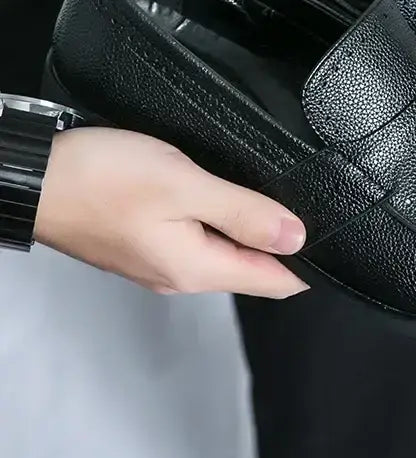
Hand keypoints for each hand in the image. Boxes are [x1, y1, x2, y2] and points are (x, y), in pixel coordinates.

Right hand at [34, 127, 308, 297]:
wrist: (37, 176)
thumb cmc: (103, 179)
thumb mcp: (186, 186)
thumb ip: (244, 212)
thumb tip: (296, 236)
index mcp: (197, 268)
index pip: (274, 282)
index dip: (310, 264)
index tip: (335, 239)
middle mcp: (182, 275)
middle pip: (252, 268)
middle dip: (284, 245)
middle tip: (311, 207)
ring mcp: (161, 261)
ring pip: (226, 253)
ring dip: (252, 231)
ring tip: (275, 199)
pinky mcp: (147, 242)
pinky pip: (200, 240)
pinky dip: (222, 223)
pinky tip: (228, 199)